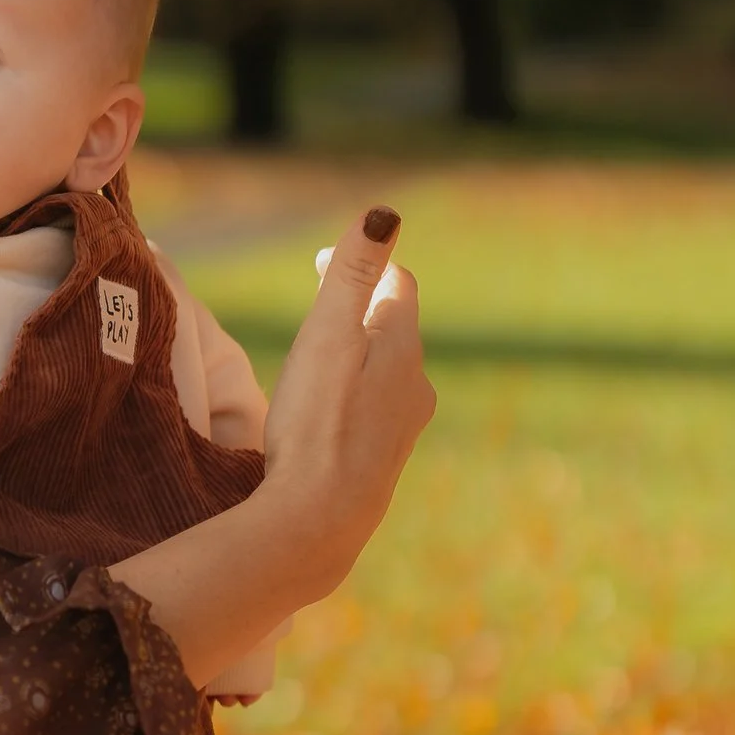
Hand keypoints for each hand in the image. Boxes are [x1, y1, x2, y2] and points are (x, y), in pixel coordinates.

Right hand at [257, 204, 435, 608]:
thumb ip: (353, 274)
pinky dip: (354, 393)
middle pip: (396, 328)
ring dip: (360, 352)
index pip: (398, 286)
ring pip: (387, 371)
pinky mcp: (383, 462)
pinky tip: (329, 409)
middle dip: (362, 307)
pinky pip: (374, 408)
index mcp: (405, 349)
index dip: (366, 265)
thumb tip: (385, 214)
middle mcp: (416, 388)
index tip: (324, 261)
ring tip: (325, 353)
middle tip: (324, 299)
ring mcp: (404, 429)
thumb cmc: (318, 423)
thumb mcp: (328, 336)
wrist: (320, 520)